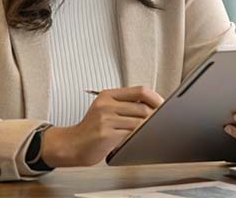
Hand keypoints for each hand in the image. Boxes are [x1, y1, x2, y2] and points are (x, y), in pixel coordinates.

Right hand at [40, 86, 163, 166]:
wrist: (71, 145)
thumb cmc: (92, 130)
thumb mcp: (105, 110)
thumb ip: (125, 106)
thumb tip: (153, 107)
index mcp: (108, 95)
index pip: (140, 91)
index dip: (156, 98)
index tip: (164, 107)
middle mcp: (106, 104)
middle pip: (142, 107)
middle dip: (156, 117)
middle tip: (162, 123)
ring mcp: (105, 119)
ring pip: (139, 121)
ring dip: (150, 128)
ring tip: (154, 132)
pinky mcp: (105, 134)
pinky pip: (131, 134)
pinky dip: (140, 137)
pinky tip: (142, 139)